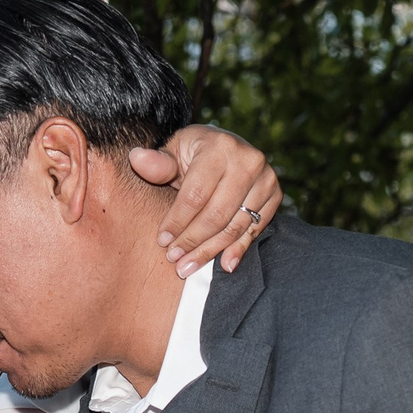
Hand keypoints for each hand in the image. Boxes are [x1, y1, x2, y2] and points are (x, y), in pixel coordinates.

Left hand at [133, 126, 285, 276]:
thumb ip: (158, 163)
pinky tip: (225, 265)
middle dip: (193, 241)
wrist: (225, 148)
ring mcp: (266, 178)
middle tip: (175, 260)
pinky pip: (255, 229)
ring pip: (235, 226)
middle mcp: (248, 160)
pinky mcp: (275, 195)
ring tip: (189, 266)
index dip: (177, 221)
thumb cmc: (193, 153)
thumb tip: (136, 159)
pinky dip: (239, 249)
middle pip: (217, 214)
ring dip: (211, 250)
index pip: (196, 194)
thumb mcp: (173, 152)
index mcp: (220, 146)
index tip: (162, 241)